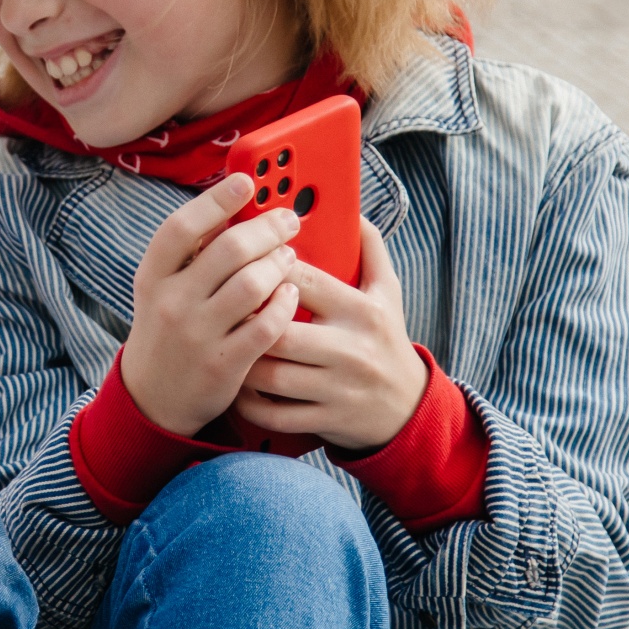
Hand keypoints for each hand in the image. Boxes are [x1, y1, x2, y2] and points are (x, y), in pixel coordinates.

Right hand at [118, 174, 303, 435]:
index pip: (182, 226)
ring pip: (253, 285)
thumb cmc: (169, 326)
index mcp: (153, 276)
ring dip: (280, 265)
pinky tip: (291, 294)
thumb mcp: (163, 286)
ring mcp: (197, 336)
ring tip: (289, 257)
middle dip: (268, 229)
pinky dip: (285, 305)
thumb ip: (193, 252)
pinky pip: (266, 326)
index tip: (247, 182)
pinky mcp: (223, 365)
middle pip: (229, 250)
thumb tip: (237, 207)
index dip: (216, 199)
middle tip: (288, 220)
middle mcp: (171, 303)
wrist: (154, 395)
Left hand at [232, 218, 427, 451]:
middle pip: (281, 332)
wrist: (408, 407)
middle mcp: (352, 349)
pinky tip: (237, 384)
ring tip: (223, 345)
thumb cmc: (386, 339)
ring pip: (273, 375)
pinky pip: (276, 413)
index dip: (266, 269)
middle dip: (245, 321)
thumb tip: (349, 208)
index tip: (242, 263)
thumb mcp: (389, 292)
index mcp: (362, 310)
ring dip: (241, 361)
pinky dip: (250, 402)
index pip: (305, 281)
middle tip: (220, 310)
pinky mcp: (327, 419)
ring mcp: (338, 388)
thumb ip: (370, 248)